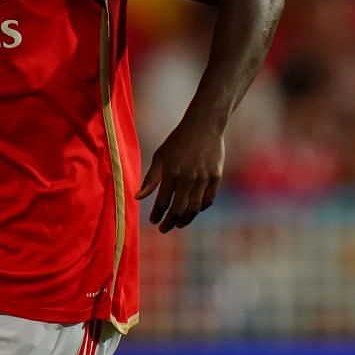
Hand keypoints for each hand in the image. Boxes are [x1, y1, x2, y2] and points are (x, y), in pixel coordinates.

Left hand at [137, 116, 225, 232]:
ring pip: (194, 208)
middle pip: (178, 209)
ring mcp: (203, 178)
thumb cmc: (178, 141)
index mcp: (171, 172)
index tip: (153, 221)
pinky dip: (199, 208)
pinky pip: (208, 200)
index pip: (162, 202)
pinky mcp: (216, 177)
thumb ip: (150, 178)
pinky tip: (192, 210)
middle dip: (169, 222)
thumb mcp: (160, 156)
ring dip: (185, 219)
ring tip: (178, 223)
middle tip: (164, 229)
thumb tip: (138, 198)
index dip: (157, 215)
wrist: (204, 125)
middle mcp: (188, 177)